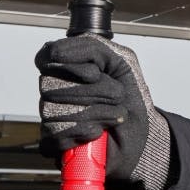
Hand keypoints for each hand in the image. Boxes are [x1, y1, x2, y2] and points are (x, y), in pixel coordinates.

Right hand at [36, 34, 172, 189]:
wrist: (142, 132)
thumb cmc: (130, 96)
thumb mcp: (121, 60)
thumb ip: (92, 47)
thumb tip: (58, 52)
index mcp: (66, 65)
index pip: (47, 57)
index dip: (70, 64)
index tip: (95, 72)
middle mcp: (53, 89)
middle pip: (51, 84)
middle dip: (95, 90)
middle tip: (117, 95)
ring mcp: (50, 116)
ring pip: (55, 110)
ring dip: (96, 112)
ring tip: (113, 114)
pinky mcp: (53, 142)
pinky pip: (55, 135)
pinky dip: (84, 132)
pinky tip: (99, 131)